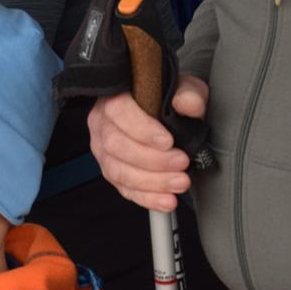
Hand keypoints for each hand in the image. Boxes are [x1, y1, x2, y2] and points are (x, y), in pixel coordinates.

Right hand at [87, 75, 208, 212]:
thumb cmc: (167, 100)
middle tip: (181, 163)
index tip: (168, 142)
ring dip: (152, 182)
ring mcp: (103, 151)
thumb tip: (188, 104)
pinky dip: (146, 198)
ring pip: (118, 171)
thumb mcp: (184, 88)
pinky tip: (166, 201)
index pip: (119, 112)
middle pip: (117, 146)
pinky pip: (124, 189)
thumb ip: (188, 94)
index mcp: (113, 99)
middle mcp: (102, 124)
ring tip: (180, 183)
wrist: (162, 114)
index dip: (142, 129)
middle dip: (152, 160)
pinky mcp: (112, 171)